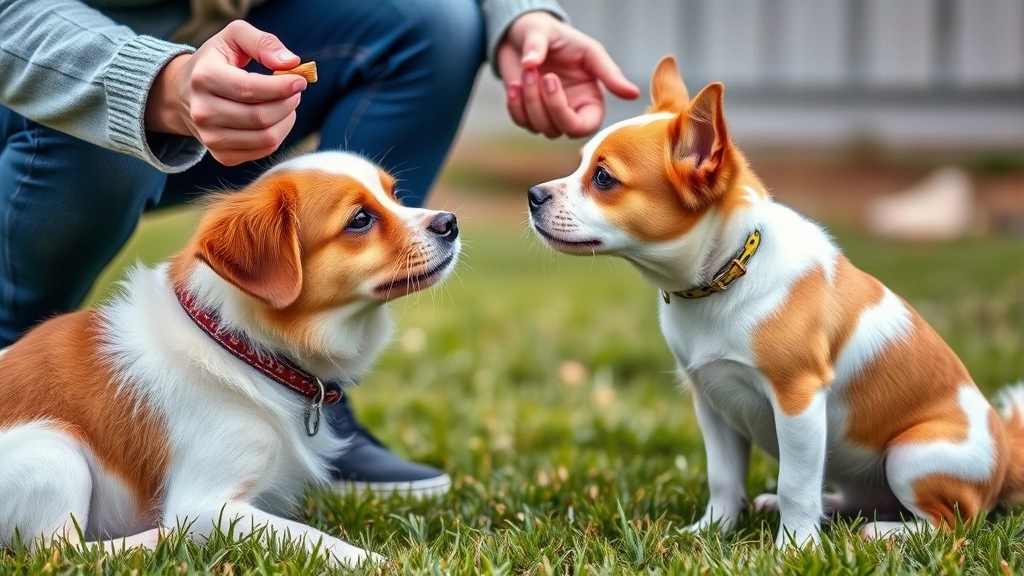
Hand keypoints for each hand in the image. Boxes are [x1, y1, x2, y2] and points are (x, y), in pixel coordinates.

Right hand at [145, 20, 305, 165]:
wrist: (184, 93)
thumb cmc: (216, 61)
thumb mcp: (234, 37)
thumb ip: (264, 43)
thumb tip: (291, 63)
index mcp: (204, 77)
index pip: (249, 89)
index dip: (281, 87)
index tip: (300, 81)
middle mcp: (202, 111)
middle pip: (260, 117)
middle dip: (288, 103)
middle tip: (295, 92)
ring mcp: (210, 137)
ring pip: (266, 138)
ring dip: (286, 120)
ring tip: (286, 103)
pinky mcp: (222, 155)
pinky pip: (264, 150)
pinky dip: (278, 134)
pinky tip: (275, 119)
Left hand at [497, 12, 639, 138]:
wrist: (522, 32)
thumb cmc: (559, 36)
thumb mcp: (586, 48)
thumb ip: (607, 71)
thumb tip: (633, 94)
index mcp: (591, 99)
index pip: (586, 127)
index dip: (565, 115)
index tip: (551, 81)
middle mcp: (572, 111)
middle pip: (560, 130)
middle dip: (543, 104)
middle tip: (534, 72)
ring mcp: (549, 114)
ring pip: (538, 127)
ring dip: (528, 99)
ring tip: (526, 68)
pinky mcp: (528, 114)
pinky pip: (521, 122)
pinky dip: (514, 105)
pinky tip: (514, 84)